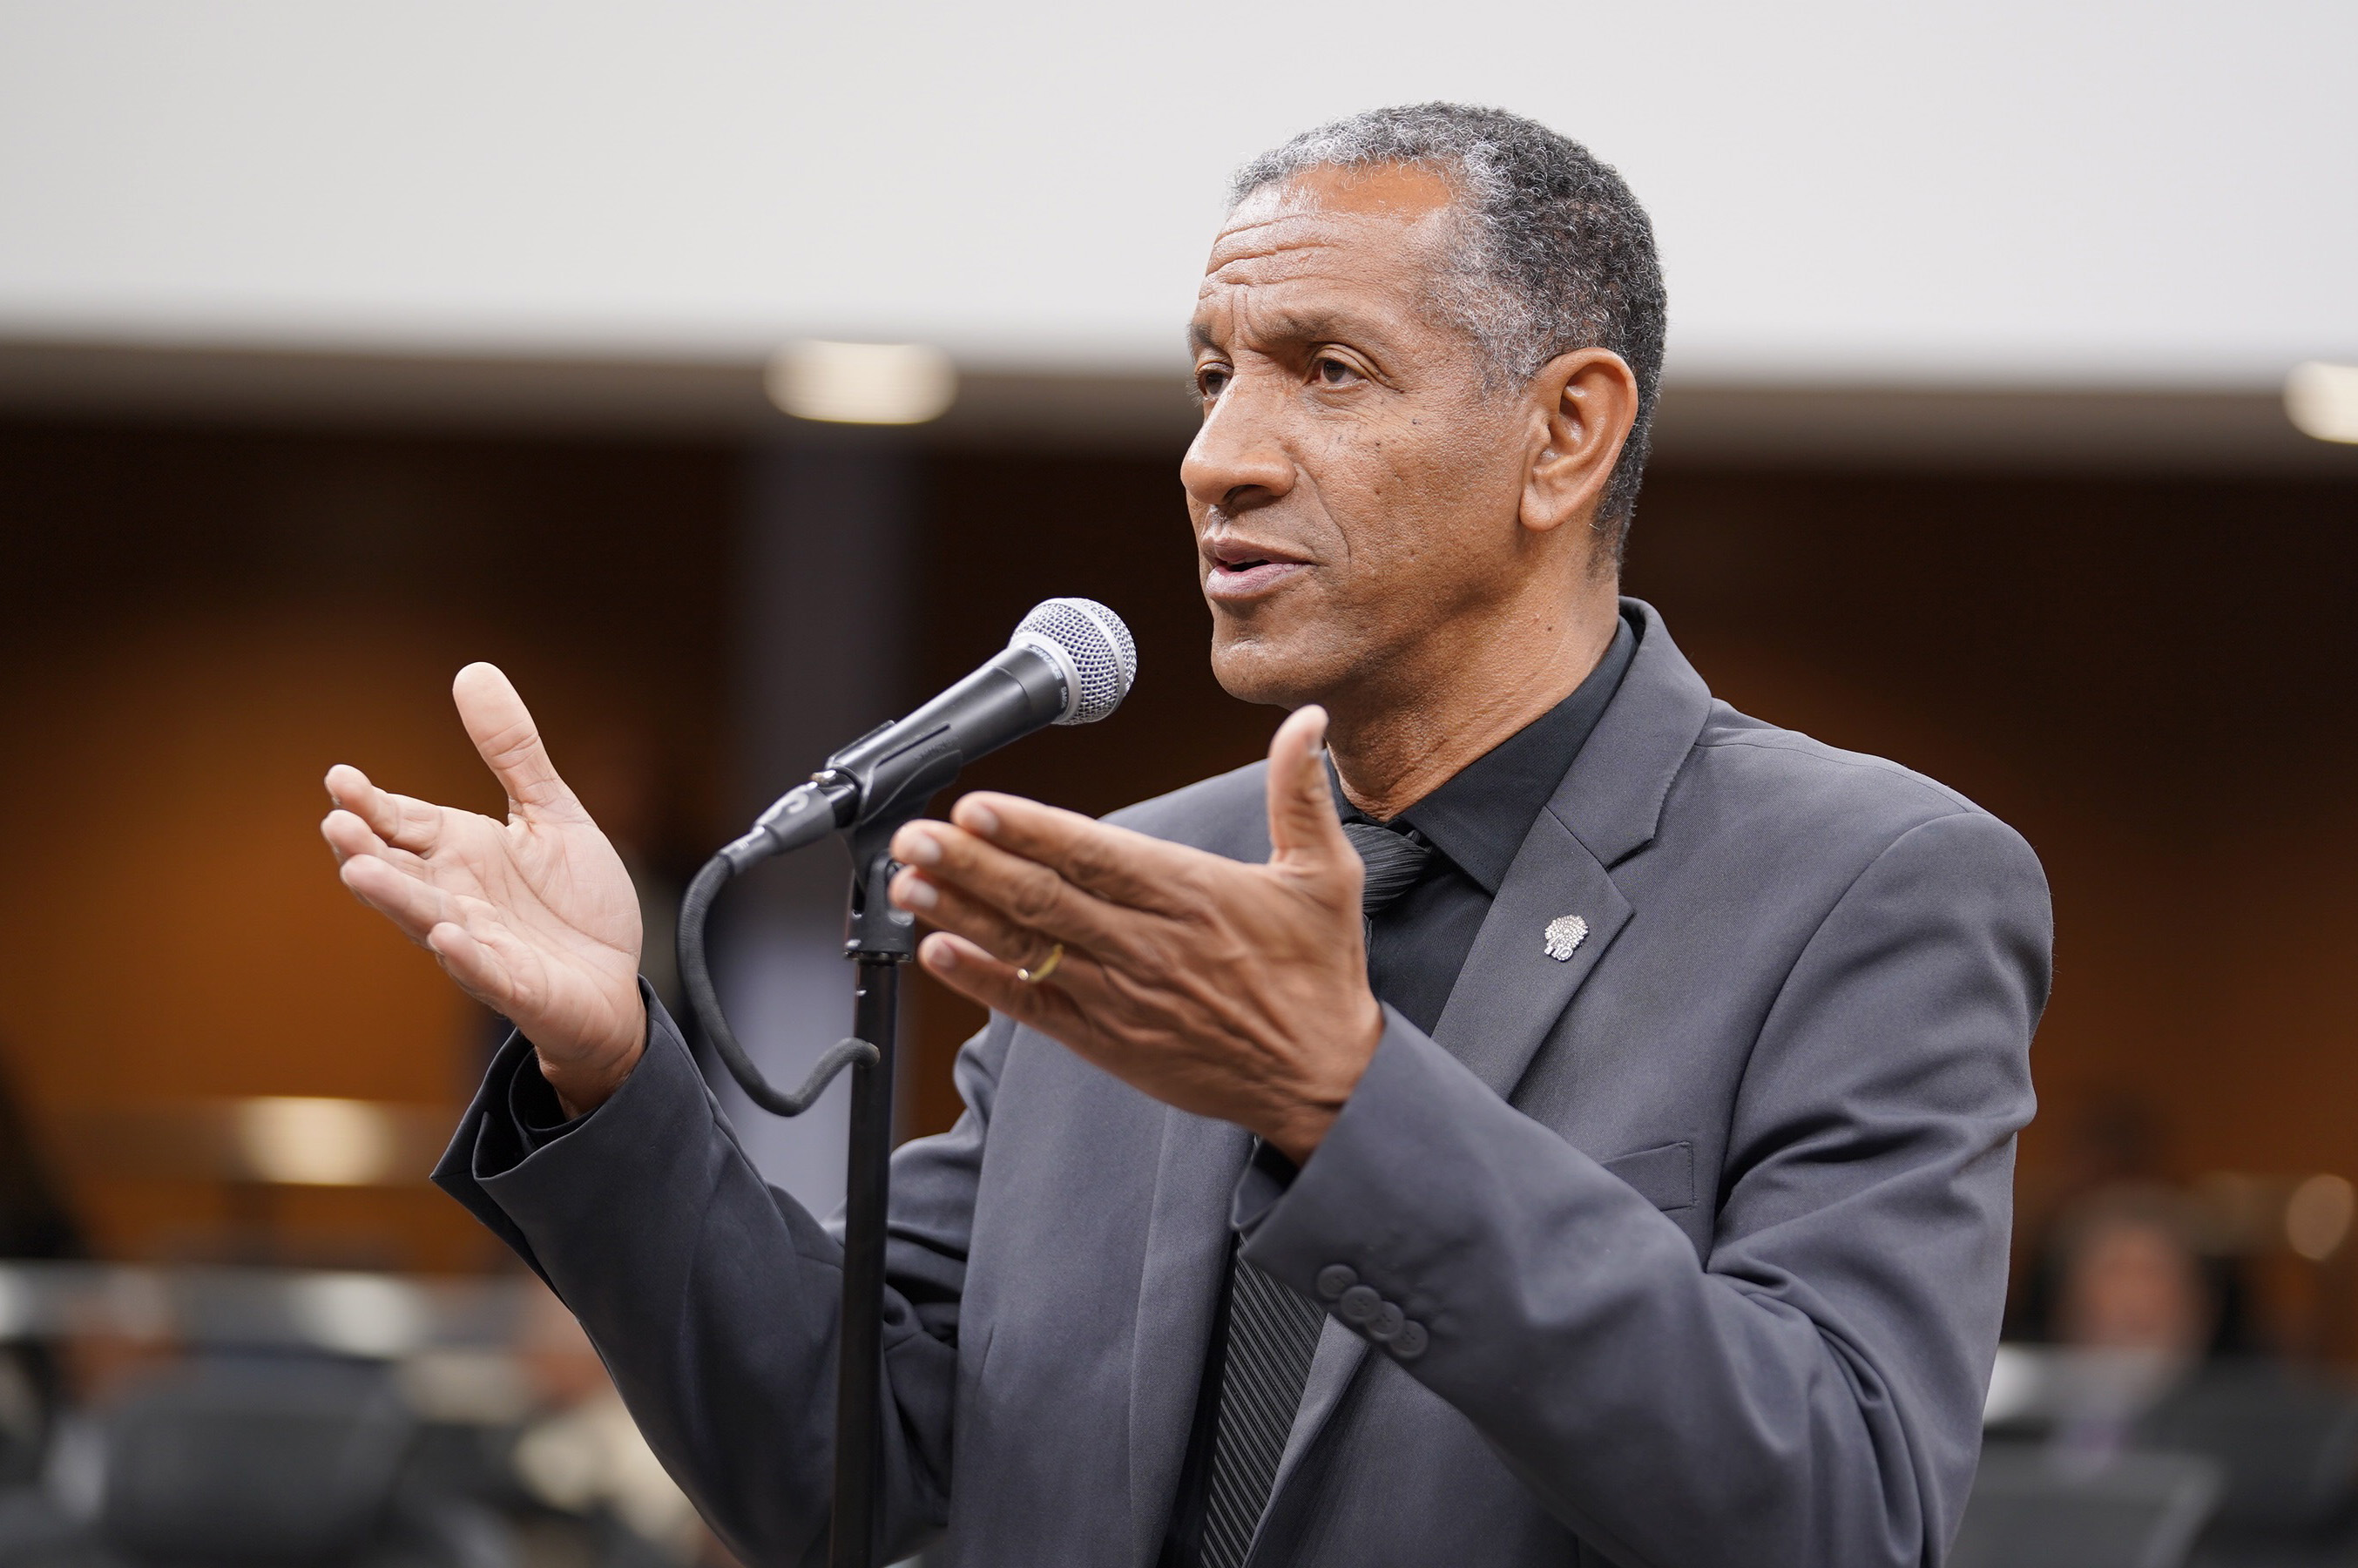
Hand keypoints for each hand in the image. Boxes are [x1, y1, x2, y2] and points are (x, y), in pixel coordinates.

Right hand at [320, 663, 646, 1114]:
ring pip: (427, 919)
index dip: (371, 803)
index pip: (402, 821)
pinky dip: (465, 956)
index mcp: (460, 852)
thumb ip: (513, 752)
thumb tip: (472, 670)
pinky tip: (446, 937)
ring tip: (361, 872)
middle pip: (400, 871)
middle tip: (335, 823)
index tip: (338, 777)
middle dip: (367, 850)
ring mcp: (480, 944)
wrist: (616, 980)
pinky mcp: (516, 985)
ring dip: (396, 898)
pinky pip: (485, 971)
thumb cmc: (574, 900)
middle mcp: (456, 897)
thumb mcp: (551, 812)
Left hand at [888, 706, 1381, 1162]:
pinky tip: (940, 953)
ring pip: (1029, 946)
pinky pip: (1035, 1008)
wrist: (1323, 1081)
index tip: (975, 808)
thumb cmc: (1321, 975)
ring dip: (962, 914)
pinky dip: (985, 982)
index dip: (1030, 831)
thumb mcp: (1327, 874)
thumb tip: (1308, 721)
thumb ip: (1302, 793)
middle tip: (914, 836)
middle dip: (971, 865)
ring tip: (908, 884)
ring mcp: (1123, 997)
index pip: (1095, 855)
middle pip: (1044, 897)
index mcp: (1192, 895)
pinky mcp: (1110, 1043)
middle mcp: (1148, 944)